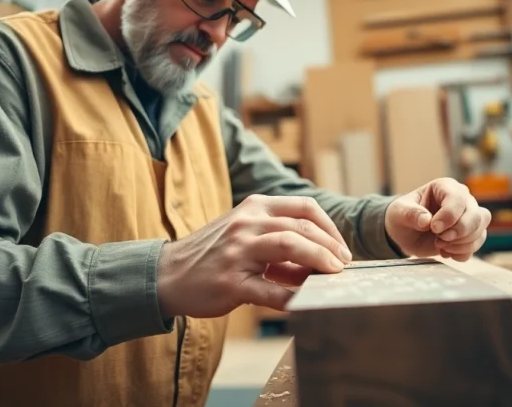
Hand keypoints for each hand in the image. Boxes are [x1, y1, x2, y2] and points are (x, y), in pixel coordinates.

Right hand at [156, 194, 351, 318]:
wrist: (167, 275)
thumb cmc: (213, 256)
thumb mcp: (244, 235)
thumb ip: (279, 242)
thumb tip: (320, 262)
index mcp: (253, 207)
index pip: (304, 207)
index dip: (330, 227)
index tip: (341, 248)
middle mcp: (246, 223)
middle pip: (302, 226)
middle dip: (331, 246)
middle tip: (343, 265)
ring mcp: (238, 251)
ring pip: (290, 246)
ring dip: (319, 261)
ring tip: (332, 276)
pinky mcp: (231, 281)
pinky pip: (271, 290)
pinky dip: (293, 297)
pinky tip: (305, 304)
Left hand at [384, 178, 490, 260]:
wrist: (405, 233)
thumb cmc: (403, 216)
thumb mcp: (399, 212)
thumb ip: (410, 214)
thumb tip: (426, 220)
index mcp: (445, 187)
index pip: (458, 198)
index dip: (449, 216)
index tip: (433, 228)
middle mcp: (462, 199)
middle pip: (476, 216)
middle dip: (459, 232)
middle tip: (439, 239)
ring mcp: (468, 216)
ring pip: (480, 231)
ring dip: (460, 244)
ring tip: (439, 245)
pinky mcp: (470, 234)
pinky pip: (477, 244)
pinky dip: (462, 253)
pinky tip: (445, 252)